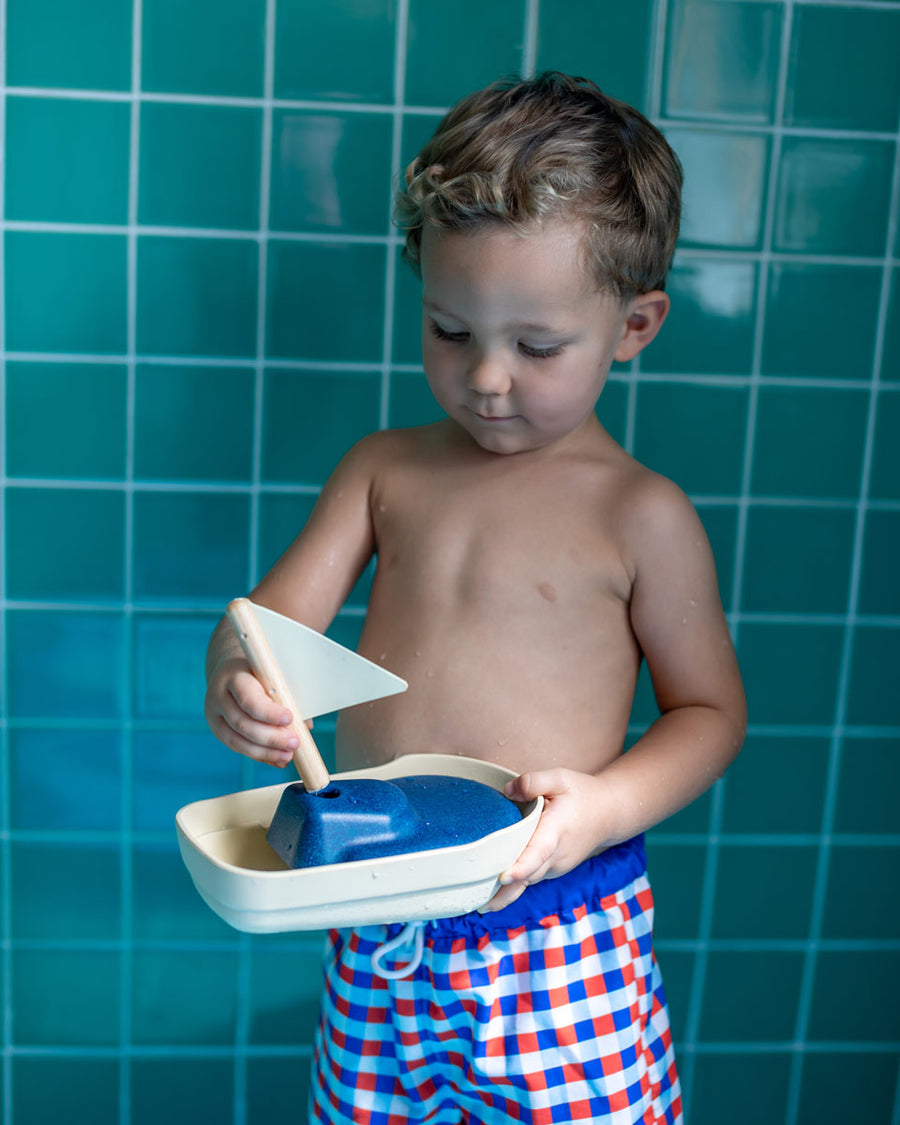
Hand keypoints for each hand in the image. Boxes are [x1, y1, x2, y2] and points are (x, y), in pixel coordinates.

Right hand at [204, 655, 302, 766]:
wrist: (231, 672)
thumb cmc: (259, 673)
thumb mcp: (272, 676)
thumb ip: (288, 696)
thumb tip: (305, 725)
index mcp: (234, 677)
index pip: (248, 699)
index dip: (269, 713)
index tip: (289, 719)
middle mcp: (218, 697)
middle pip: (242, 723)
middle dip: (271, 737)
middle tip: (294, 743)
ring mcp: (214, 716)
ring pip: (237, 740)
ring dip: (265, 752)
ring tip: (287, 756)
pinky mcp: (218, 731)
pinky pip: (238, 747)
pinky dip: (260, 756)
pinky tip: (277, 759)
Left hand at [481, 769, 610, 911]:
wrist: (609, 814)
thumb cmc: (582, 794)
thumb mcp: (560, 778)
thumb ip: (533, 782)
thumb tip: (506, 791)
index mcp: (557, 831)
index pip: (538, 853)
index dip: (521, 867)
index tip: (503, 877)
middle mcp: (556, 855)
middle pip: (526, 877)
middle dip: (501, 892)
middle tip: (471, 903)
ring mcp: (555, 867)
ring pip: (526, 883)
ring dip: (503, 894)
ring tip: (474, 904)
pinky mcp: (551, 870)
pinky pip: (528, 880)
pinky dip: (511, 887)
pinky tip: (489, 894)